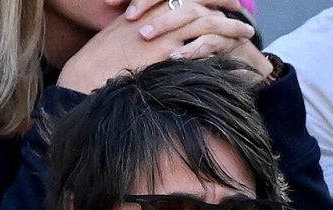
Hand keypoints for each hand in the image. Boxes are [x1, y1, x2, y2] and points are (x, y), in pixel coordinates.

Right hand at [58, 0, 258, 92]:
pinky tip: (233, 53)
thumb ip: (143, 32)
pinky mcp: (167, 54)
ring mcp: (163, 34)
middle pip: (198, 3)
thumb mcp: (120, 37)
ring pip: (206, 22)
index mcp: (146, 9)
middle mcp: (156, 17)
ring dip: (230, 26)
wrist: (85, 77)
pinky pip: (202, 47)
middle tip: (242, 12)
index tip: (224, 0)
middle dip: (223, 6)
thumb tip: (157, 36)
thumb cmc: (98, 63)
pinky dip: (220, 49)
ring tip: (247, 32)